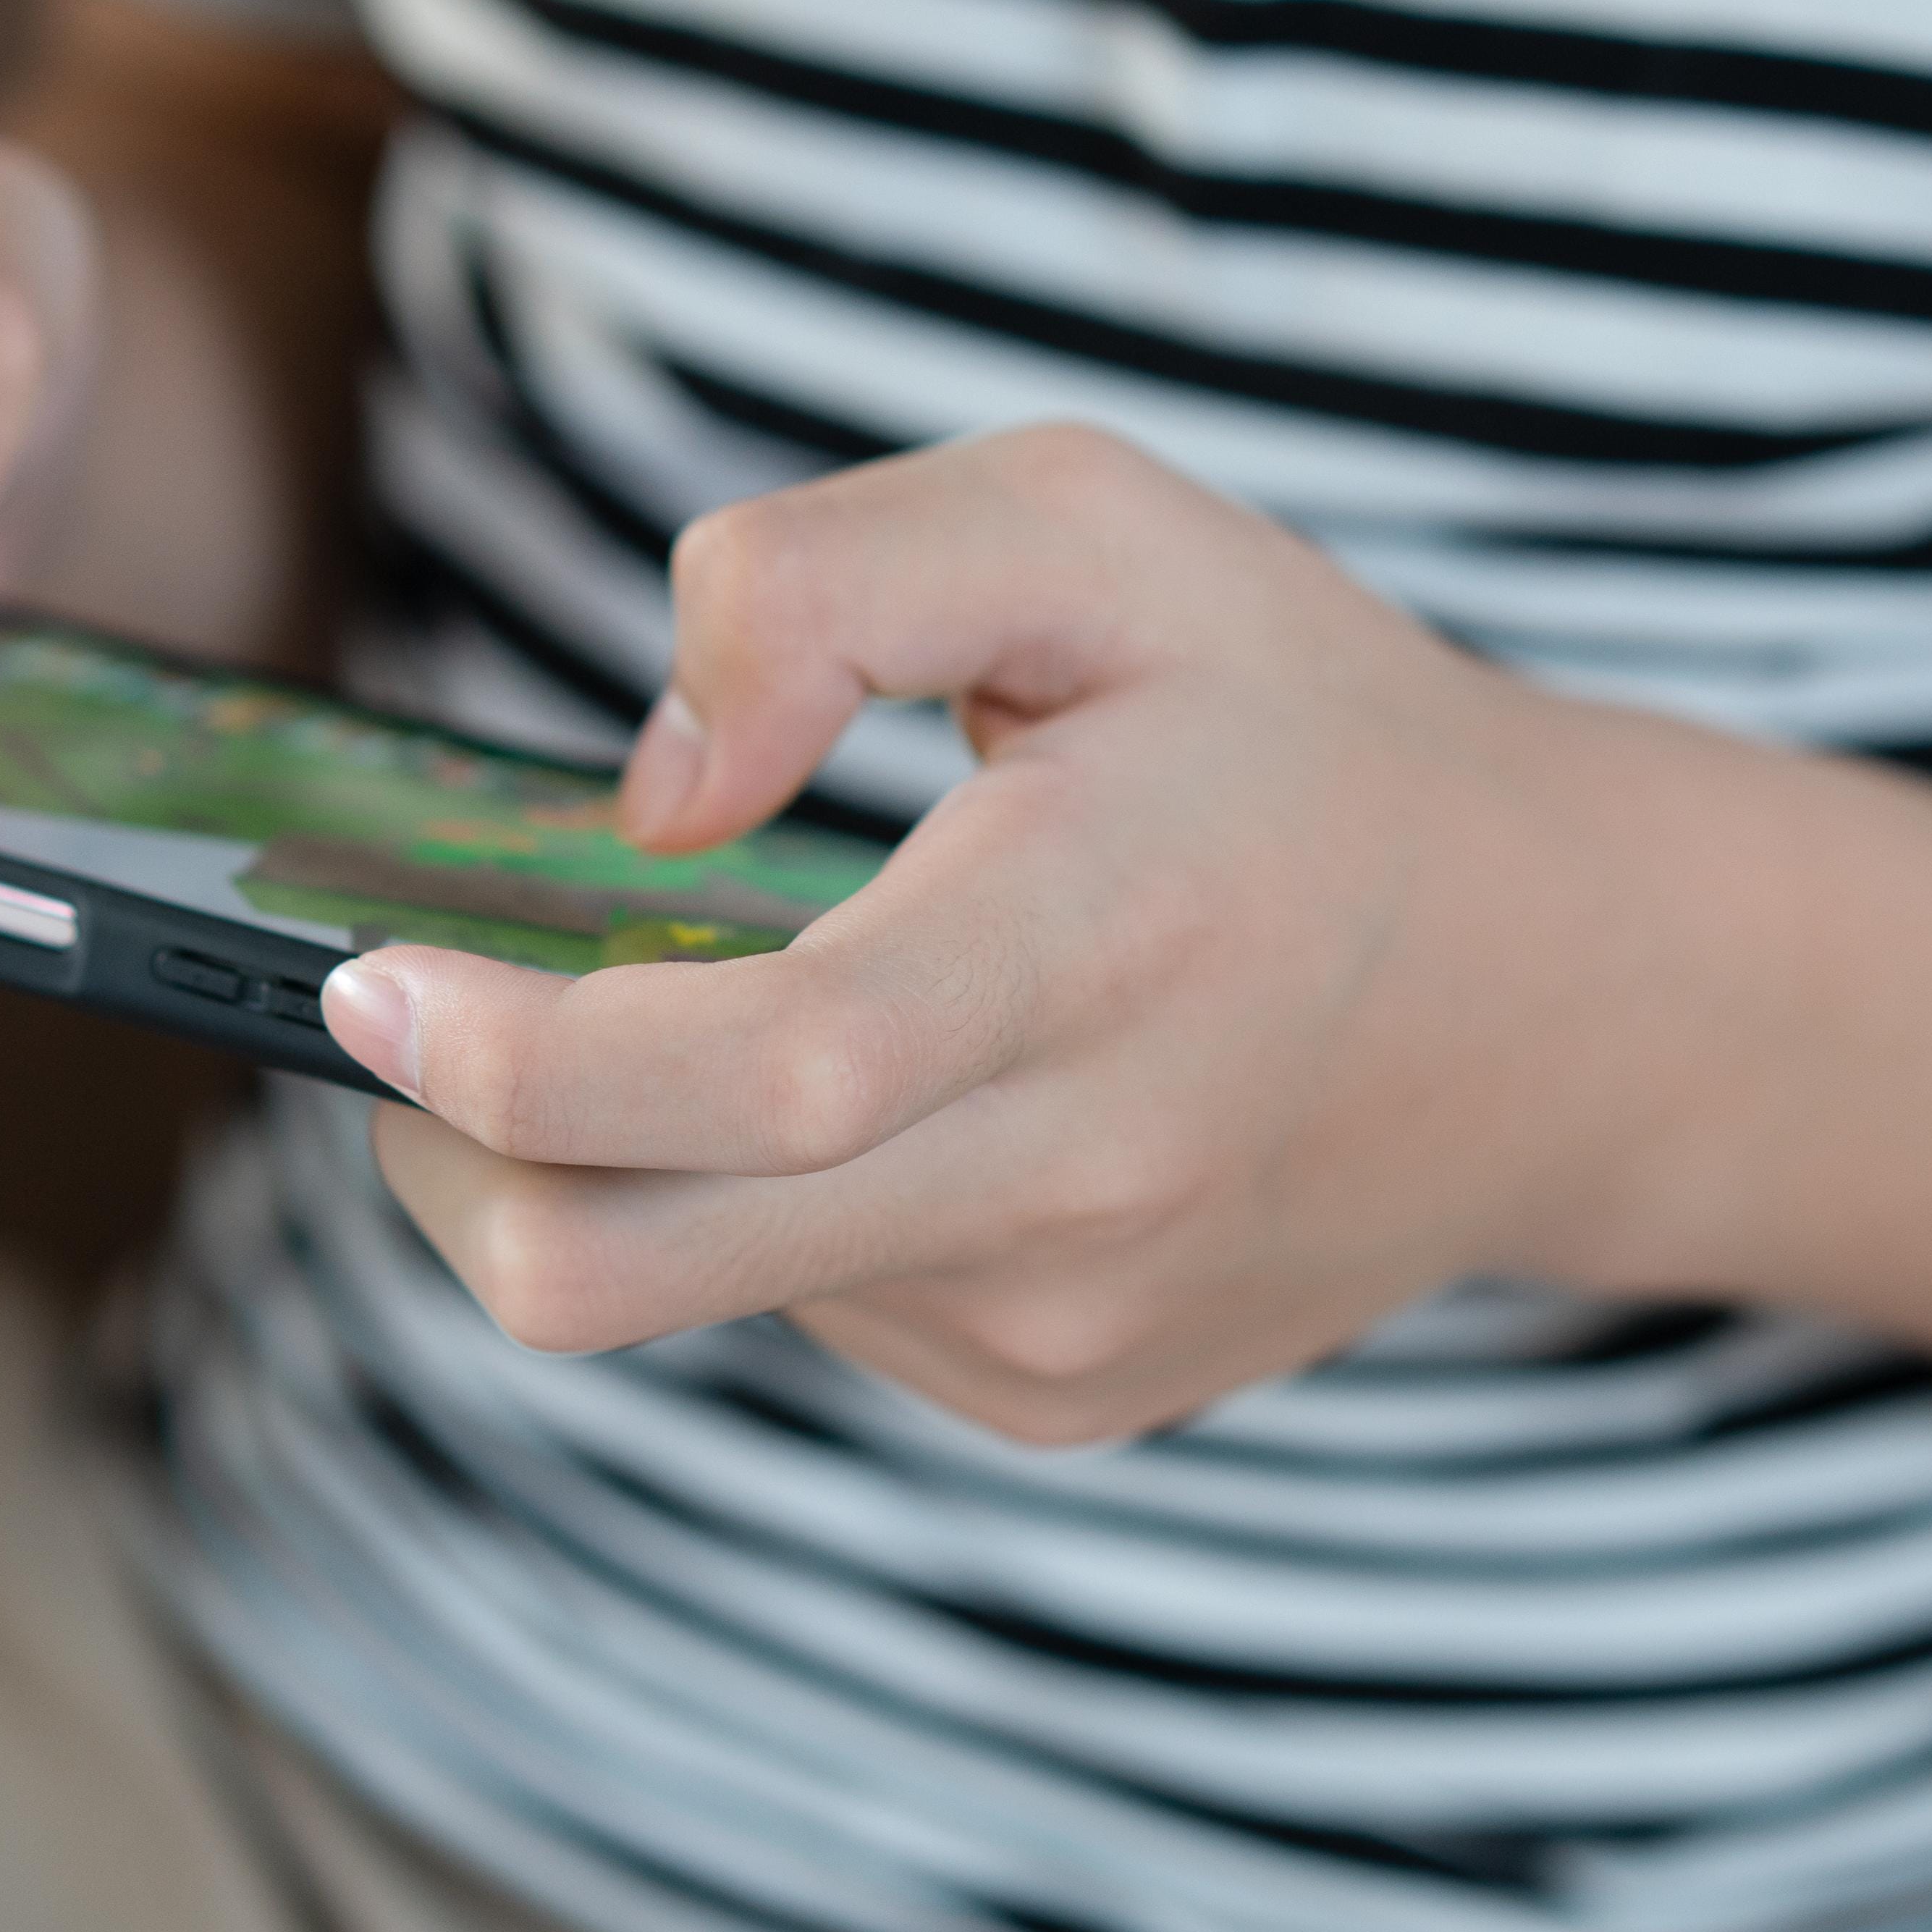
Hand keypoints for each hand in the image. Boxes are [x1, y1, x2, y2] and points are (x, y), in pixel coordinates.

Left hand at [318, 424, 1635, 1443]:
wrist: (1564, 994)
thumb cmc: (1301, 730)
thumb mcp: (1098, 529)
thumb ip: (830, 583)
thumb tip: (653, 802)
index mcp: (1103, 944)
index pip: (767, 1070)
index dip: (521, 1053)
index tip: (367, 979)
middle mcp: (1087, 1178)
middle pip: (639, 1266)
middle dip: (444, 1159)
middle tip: (407, 1027)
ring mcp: (1069, 1328)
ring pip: (703, 1287)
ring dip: (633, 1161)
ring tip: (765, 1000)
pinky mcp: (1060, 1402)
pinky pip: (808, 1318)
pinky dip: (770, 1209)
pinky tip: (906, 1100)